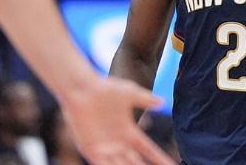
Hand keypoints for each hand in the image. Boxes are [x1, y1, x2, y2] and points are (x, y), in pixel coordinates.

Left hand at [60, 76, 175, 164]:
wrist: (83, 90)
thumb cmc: (106, 89)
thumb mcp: (130, 93)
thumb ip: (146, 99)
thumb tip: (162, 102)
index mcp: (129, 132)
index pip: (149, 150)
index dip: (160, 158)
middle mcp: (119, 143)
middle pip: (136, 163)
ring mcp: (105, 148)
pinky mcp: (91, 150)